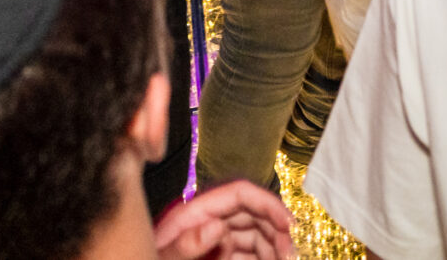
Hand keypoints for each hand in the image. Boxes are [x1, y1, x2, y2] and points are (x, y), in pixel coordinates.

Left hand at [153, 179, 295, 259]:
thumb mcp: (157, 259)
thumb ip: (184, 245)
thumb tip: (216, 226)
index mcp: (190, 216)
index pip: (239, 194)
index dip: (268, 204)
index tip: (289, 224)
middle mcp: (204, 225)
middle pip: (251, 215)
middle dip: (275, 230)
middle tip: (289, 254)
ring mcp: (210, 245)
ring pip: (253, 237)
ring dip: (272, 248)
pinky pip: (244, 255)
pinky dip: (260, 259)